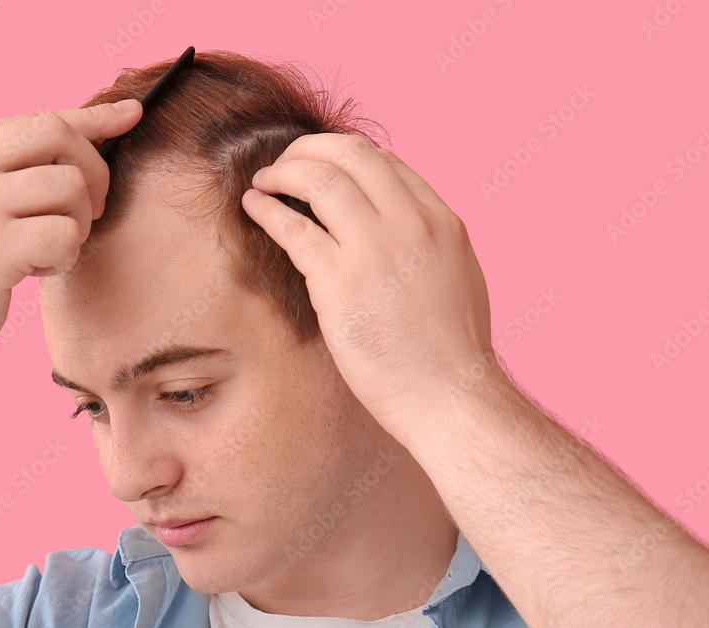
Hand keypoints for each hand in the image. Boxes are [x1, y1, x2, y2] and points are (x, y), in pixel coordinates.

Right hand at [0, 100, 142, 387]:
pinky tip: (34, 273)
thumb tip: (82, 140)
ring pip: (70, 186)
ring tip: (45, 253)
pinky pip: (66, 234)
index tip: (131, 114)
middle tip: (89, 214)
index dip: (93, 117)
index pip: (38, 116)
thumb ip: (5, 169)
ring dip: (75, 225)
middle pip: (60, 136)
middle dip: (94, 173)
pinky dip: (63, 257)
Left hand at [241, 134, 498, 434]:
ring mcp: (375, 251)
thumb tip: (392, 220)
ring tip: (264, 181)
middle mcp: (410, 224)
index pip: (383, 161)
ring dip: (284, 172)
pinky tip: (253, 206)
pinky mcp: (340, 283)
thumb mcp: (455, 274)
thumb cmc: (451, 350)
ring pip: (319, 180)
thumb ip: (425, 239)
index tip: (317, 165)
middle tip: (285, 164)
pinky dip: (267, 209)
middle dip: (309, 149)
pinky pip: (293, 228)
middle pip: (350, 154)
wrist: (450, 396)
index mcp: (440, 220)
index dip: (341, 155)